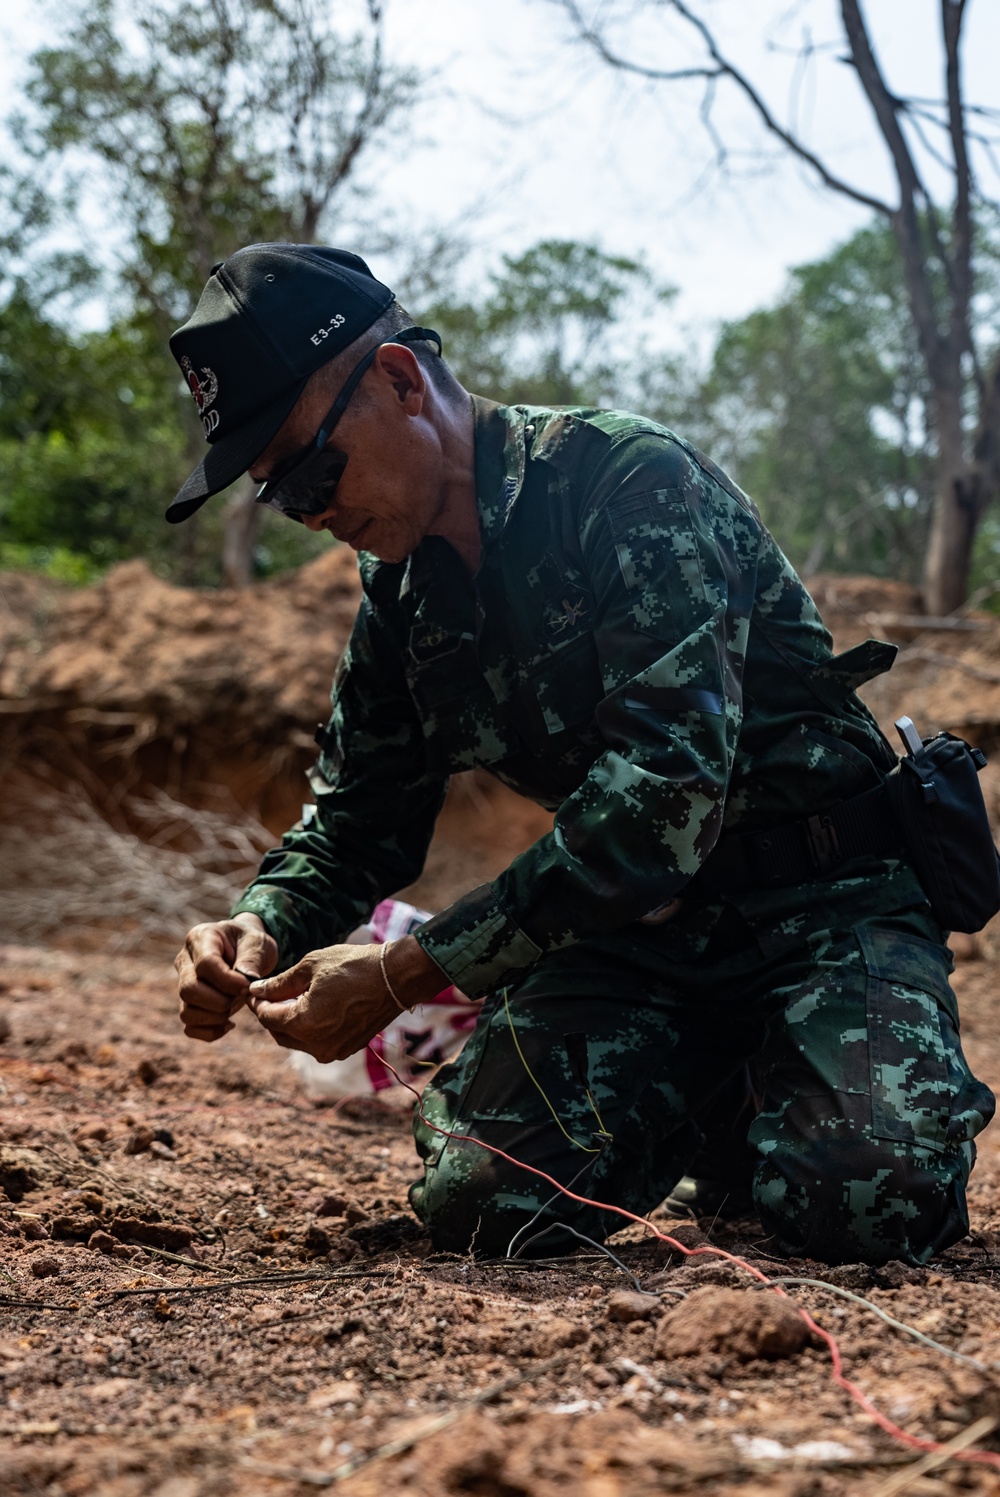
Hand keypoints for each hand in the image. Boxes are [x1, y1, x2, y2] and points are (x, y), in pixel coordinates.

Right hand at [175, 913, 277, 1041]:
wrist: (245, 949)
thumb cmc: (251, 942)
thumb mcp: (257, 942)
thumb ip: (252, 959)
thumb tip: (246, 981)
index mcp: (201, 938)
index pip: (205, 964)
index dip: (228, 981)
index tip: (247, 985)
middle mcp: (185, 961)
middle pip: (189, 990)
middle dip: (221, 1001)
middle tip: (242, 996)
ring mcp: (182, 984)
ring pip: (186, 1012)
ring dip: (216, 1017)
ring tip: (236, 1006)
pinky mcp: (188, 1003)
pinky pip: (190, 1027)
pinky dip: (211, 1032)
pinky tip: (229, 1023)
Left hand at [246, 935, 445, 1062]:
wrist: (395, 978)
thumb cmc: (353, 966)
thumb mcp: (310, 967)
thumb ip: (279, 984)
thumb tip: (256, 990)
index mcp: (304, 1024)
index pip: (267, 1017)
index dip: (257, 1002)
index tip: (253, 989)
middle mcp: (316, 1045)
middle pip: (278, 1033)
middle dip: (270, 1015)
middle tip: (268, 994)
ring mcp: (332, 1051)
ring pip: (296, 1041)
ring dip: (288, 1023)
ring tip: (289, 999)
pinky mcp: (346, 1049)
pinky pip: (316, 1043)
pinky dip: (307, 1029)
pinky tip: (310, 1008)